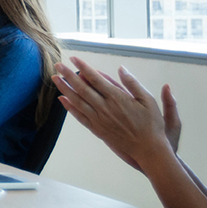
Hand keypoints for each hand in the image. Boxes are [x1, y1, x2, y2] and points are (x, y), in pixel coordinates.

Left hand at [53, 58, 178, 171]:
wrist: (148, 149)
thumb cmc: (151, 123)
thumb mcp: (148, 100)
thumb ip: (132, 83)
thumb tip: (121, 68)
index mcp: (117, 98)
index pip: (96, 79)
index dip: (83, 67)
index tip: (74, 58)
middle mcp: (105, 108)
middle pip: (82, 88)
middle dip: (68, 75)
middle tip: (58, 65)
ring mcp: (99, 120)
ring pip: (78, 102)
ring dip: (65, 89)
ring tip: (55, 79)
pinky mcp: (97, 130)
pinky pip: (80, 117)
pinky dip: (70, 108)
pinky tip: (62, 99)